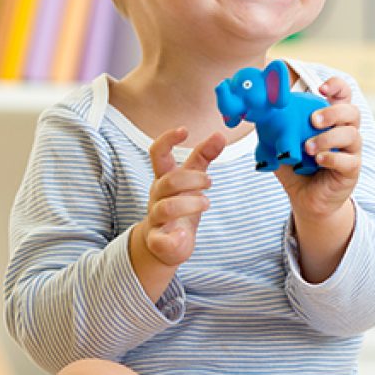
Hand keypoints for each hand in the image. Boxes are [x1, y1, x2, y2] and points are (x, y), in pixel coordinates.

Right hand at [138, 127, 225, 267]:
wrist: (162, 245)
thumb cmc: (179, 205)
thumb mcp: (191, 179)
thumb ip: (203, 157)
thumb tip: (219, 134)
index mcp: (163, 178)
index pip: (157, 154)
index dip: (167, 140)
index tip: (184, 130)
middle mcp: (157, 196)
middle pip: (168, 181)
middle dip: (192, 179)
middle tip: (210, 182)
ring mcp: (155, 218)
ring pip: (166, 208)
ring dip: (190, 204)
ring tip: (206, 203)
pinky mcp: (157, 241)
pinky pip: (160, 239)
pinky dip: (173, 237)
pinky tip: (183, 235)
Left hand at [275, 76, 361, 222]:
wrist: (307, 199)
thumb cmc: (297, 167)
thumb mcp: (284, 144)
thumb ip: (276, 128)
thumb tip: (256, 110)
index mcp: (331, 120)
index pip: (343, 95)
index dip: (337, 86)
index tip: (321, 88)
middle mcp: (346, 132)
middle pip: (352, 112)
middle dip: (333, 112)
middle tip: (313, 119)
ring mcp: (352, 151)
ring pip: (352, 135)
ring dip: (328, 138)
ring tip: (308, 147)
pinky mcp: (352, 170)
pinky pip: (348, 160)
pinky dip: (332, 157)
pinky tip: (317, 160)